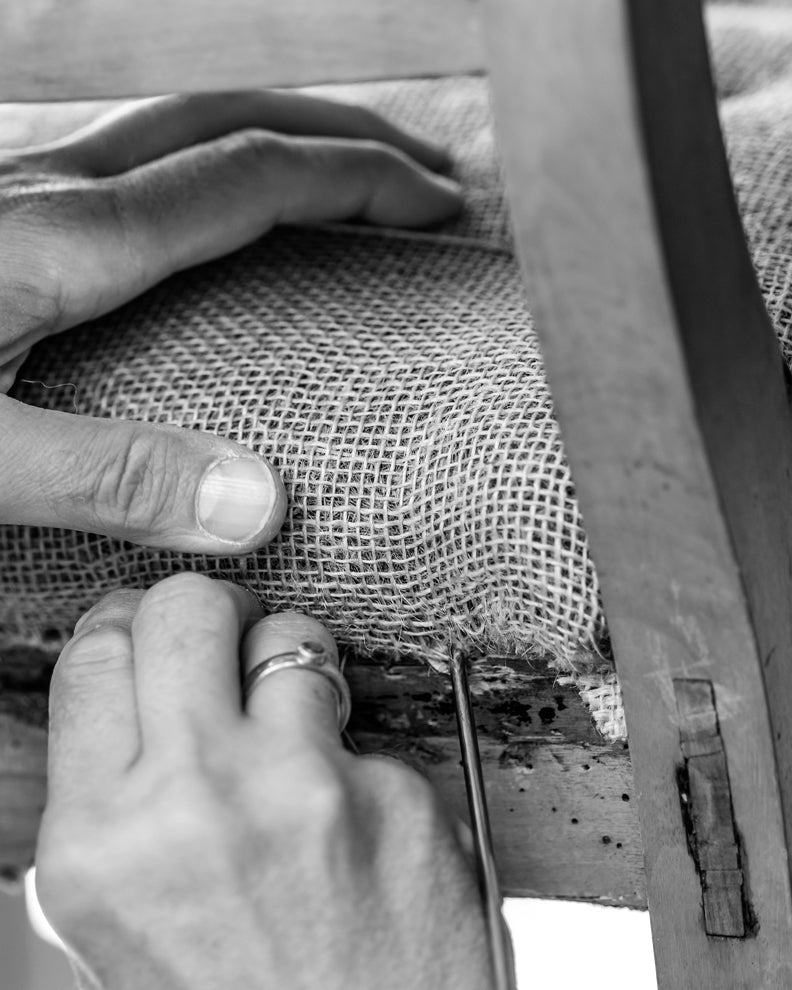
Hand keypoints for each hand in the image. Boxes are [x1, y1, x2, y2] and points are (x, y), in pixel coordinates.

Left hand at [0, 91, 460, 551]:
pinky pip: (131, 160)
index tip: (437, 205)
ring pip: (179, 127)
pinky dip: (207, 168)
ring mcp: (18, 188)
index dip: (358, 180)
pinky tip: (208, 217)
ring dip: (277, 138)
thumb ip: (109, 476)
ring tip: (338, 181)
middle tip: (421, 170)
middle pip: (231, 118)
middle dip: (340, 132)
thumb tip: (258, 503)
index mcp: (67, 238)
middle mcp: (52, 187)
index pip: (252, 176)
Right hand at [34, 574, 491, 989]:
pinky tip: (358, 826)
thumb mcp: (121, 928)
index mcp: (105, 841)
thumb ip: (122, 806)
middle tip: (226, 636)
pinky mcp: (402, 796)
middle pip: (188, 609)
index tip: (146, 629)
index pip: (94, 655)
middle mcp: (200, 799)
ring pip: (293, 637)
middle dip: (207, 611)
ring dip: (291, 666)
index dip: (123, 626)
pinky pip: (367, 729)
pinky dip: (358, 758)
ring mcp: (309, 788)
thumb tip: (133, 703)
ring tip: (298, 726)